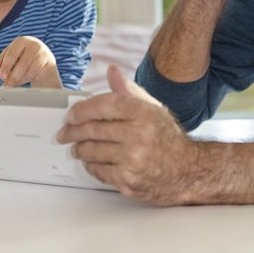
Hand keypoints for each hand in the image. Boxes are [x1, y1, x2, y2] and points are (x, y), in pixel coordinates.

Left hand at [0, 36, 61, 87]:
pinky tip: (28, 78)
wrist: (42, 58)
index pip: (12, 54)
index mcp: (22, 41)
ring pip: (31, 72)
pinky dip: (32, 80)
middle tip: (7, 85)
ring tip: (15, 83)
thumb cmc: (22, 56)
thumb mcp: (10, 56)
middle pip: (23, 64)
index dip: (6, 66)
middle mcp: (35, 45)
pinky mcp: (51, 62)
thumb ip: (0, 61)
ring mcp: (44, 53)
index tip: (2, 77)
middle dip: (13, 77)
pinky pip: (39, 75)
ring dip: (21, 80)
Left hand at [57, 65, 202, 204]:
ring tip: (77, 148)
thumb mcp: (152, 109)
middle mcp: (139, 136)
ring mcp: (133, 161)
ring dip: (80, 149)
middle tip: (65, 133)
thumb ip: (129, 91)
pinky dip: (91, 166)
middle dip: (73, 131)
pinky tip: (92, 162)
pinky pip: (98, 171)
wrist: (188, 171)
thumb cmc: (168, 139)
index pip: (104, 105)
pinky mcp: (128, 181)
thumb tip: (111, 71)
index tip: (72, 114)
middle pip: (93, 129)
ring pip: (91, 151)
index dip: (82, 109)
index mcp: (144, 113)